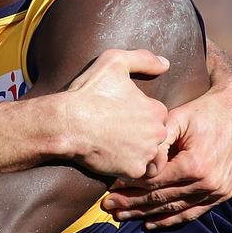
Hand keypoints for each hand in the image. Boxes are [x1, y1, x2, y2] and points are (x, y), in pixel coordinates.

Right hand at [63, 48, 170, 179]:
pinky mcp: (132, 171)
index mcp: (156, 109)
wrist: (66, 123)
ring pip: (148, 155)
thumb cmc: (88, 92)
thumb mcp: (114, 61)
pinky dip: (125, 167)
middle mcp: (156, 133)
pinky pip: (135, 172)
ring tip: (115, 146)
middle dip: (141, 135)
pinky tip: (110, 157)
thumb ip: (143, 59)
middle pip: (155, 136)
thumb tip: (165, 64)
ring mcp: (145, 154)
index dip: (139, 114)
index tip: (122, 114)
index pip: (157, 115)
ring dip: (136, 152)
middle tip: (117, 131)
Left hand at [101, 42, 231, 226]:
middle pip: (161, 199)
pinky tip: (150, 224)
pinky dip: (171, 220)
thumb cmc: (204, 111)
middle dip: (132, 204)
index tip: (108, 189)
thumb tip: (137, 163)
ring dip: (146, 215)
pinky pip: (193, 213)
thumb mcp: (178, 118)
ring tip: (122, 216)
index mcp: (194, 164)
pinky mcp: (222, 194)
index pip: (154, 182)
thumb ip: (157, 141)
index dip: (129, 187)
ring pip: (174, 209)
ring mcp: (217, 191)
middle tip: (108, 208)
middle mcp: (207, 183)